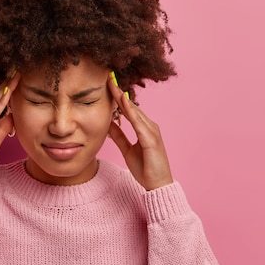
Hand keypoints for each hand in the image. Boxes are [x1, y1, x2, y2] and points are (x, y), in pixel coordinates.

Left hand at [107, 73, 173, 189]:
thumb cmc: (145, 169)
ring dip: (124, 99)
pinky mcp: (151, 140)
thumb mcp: (128, 150)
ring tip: (113, 86)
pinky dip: (132, 113)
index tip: (107, 86)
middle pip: (132, 107)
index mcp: (144, 128)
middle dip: (119, 93)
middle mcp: (150, 126)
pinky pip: (139, 124)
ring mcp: (152, 132)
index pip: (129, 109)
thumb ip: (119, 137)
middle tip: (108, 79)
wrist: (157, 185)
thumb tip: (109, 124)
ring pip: (135, 112)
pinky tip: (124, 104)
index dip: (118, 98)